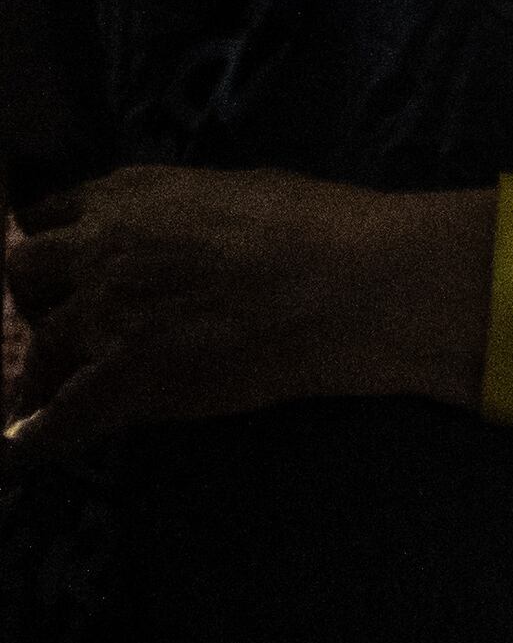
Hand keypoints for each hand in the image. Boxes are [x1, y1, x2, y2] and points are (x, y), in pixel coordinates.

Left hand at [5, 166, 464, 453]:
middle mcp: (100, 247)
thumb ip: (180, 209)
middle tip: (62, 325)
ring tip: (42, 396)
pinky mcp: (120, 378)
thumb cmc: (319, 225)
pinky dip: (35, 440)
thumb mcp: (238, 190)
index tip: (64, 268)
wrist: (350, 281)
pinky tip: (21, 452)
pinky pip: (56, 419)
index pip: (51, 215)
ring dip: (38, 370)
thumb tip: (173, 233)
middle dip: (35, 297)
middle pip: (24, 270)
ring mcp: (103, 313)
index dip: (56, 246)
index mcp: (131, 195)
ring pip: (34, 347)